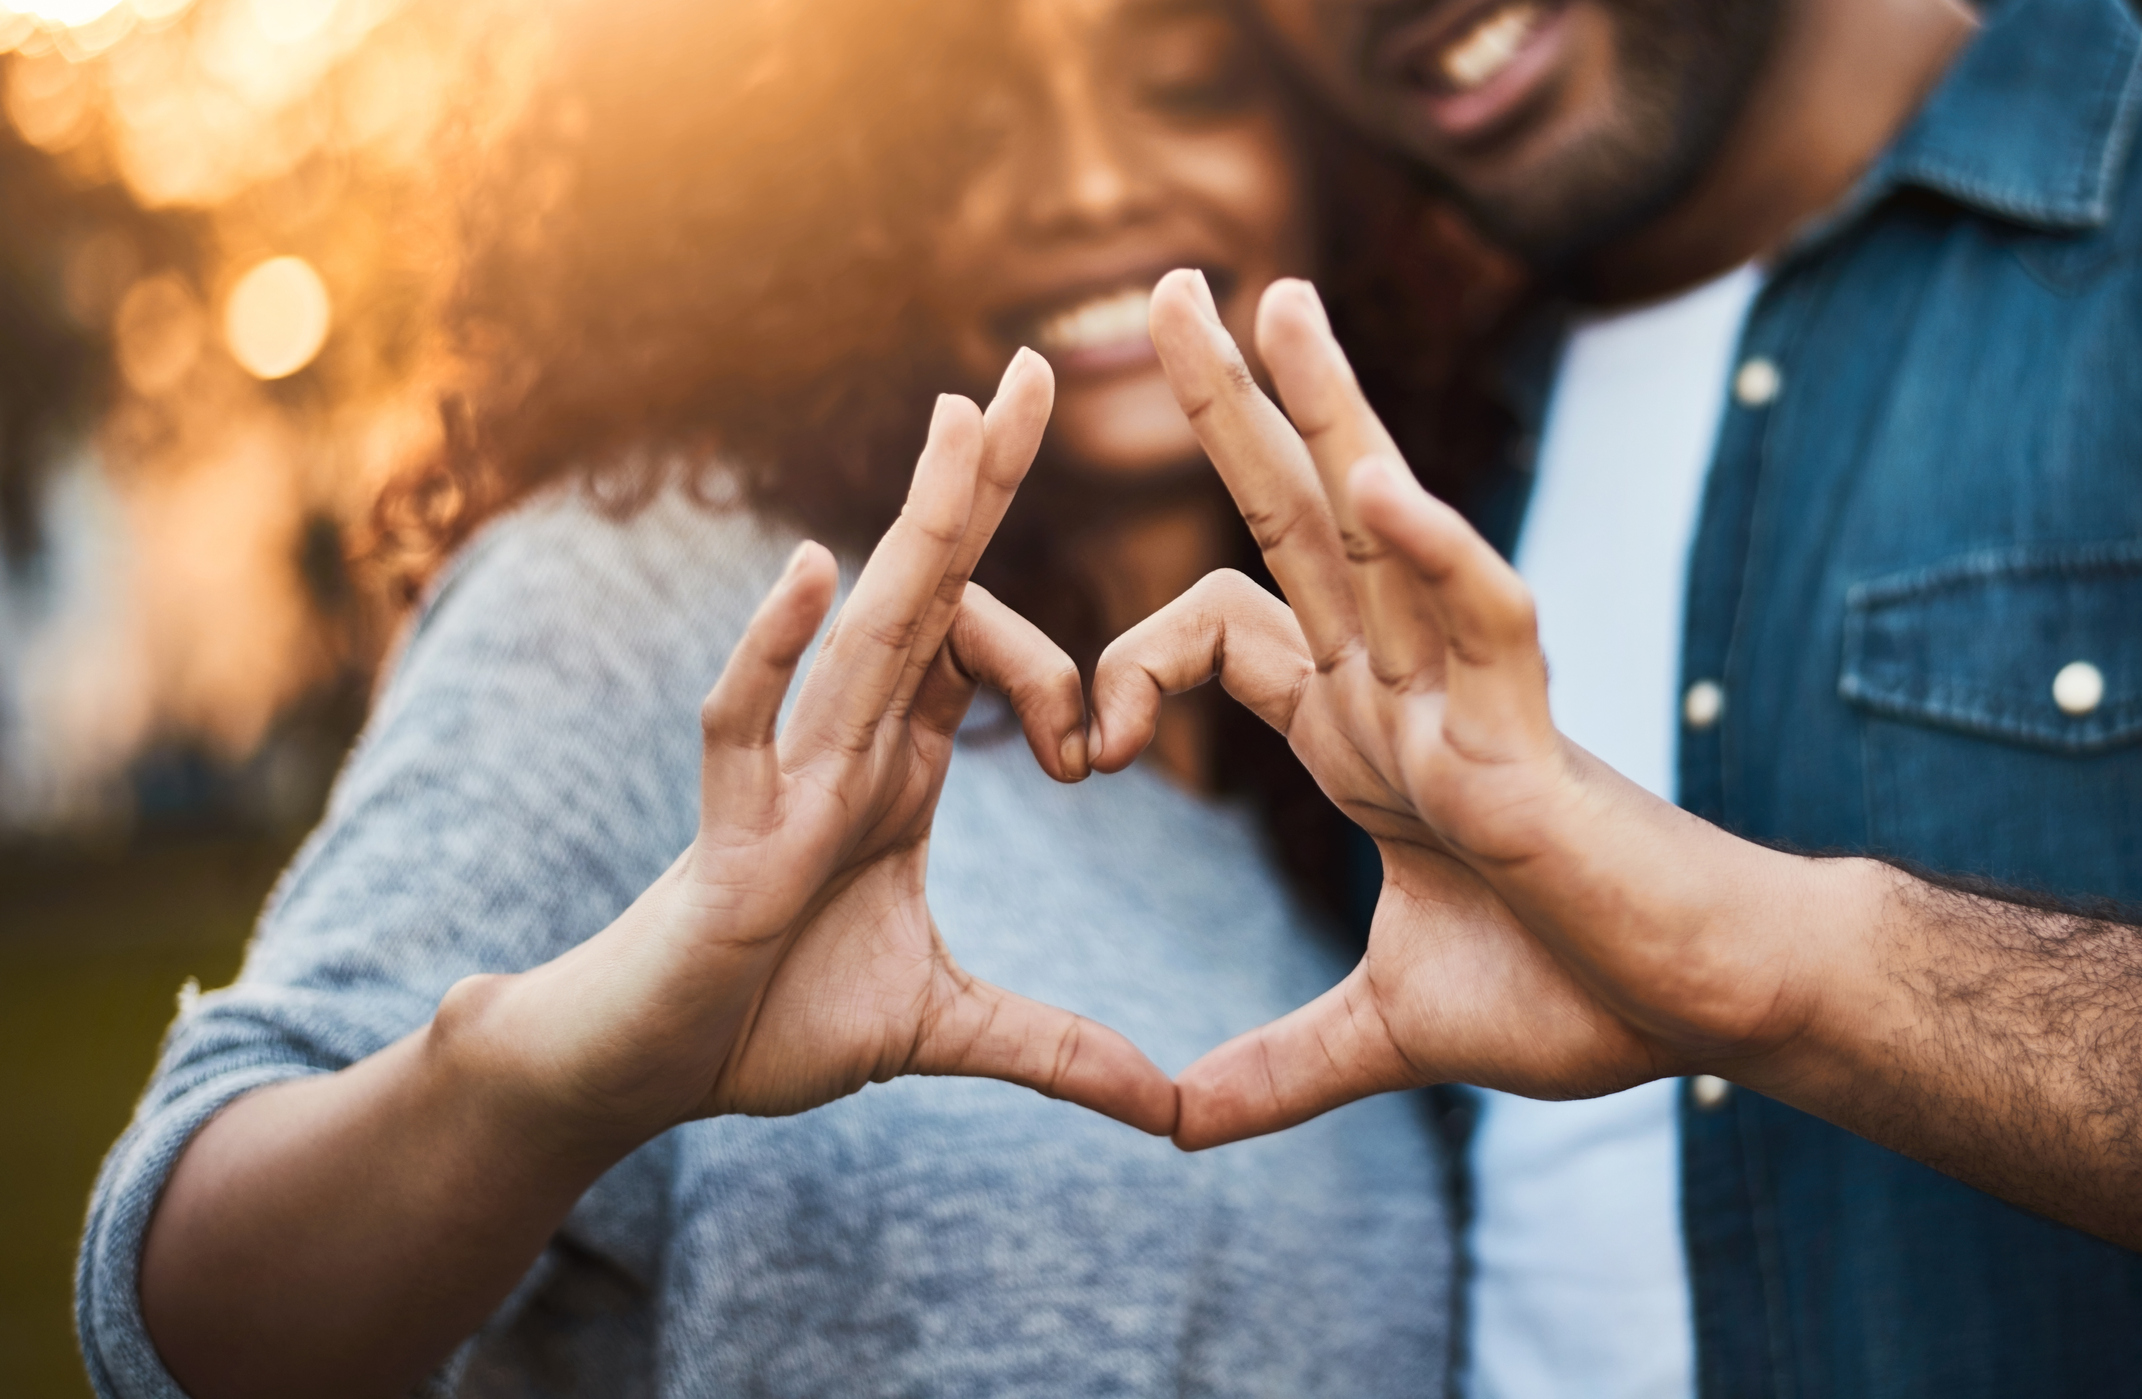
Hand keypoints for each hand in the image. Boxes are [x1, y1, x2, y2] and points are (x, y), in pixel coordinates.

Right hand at [469, 348, 1176, 1151]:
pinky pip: (742, 726)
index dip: (1059, 673)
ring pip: (859, 631)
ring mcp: (786, 777)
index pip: (980, 652)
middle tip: (1038, 367)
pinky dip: (769, 653)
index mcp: (896, 766)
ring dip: (915, 530)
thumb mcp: (942, 1027)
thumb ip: (1054, 1047)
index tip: (1102, 755)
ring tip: (961, 419)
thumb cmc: (768, 1019)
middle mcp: (845, 745)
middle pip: (928, 591)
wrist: (643, 1070)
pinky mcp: (728, 834)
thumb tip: (1168, 1111)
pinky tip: (807, 575)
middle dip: (982, 485)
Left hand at [1090, 273, 1837, 1148]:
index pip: (1218, 629)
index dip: (1124, 667)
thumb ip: (1282, 1062)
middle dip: (1230, 403)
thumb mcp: (1386, 1029)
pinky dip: (1433, 556)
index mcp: (1355, 733)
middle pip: (1292, 517)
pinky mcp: (1532, 738)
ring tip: (1272, 300)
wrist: (1697, 1013)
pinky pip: (1484, 619)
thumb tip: (1185, 1123)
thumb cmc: (1574, 992)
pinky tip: (1376, 490)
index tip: (1074, 756)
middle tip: (1168, 286)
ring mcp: (1464, 699)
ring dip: (1328, 411)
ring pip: (1385, 528)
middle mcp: (1399, 688)